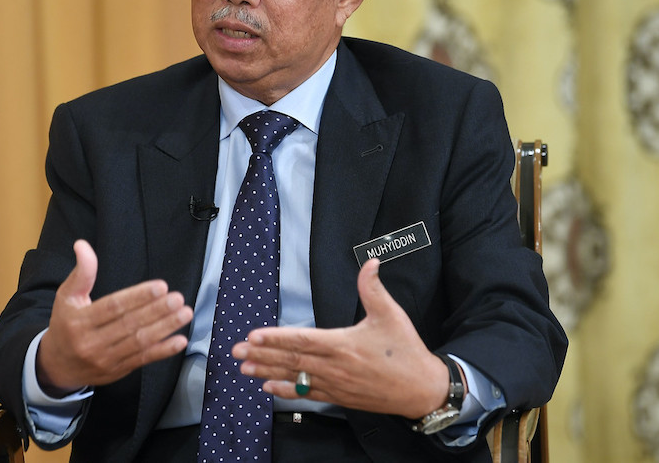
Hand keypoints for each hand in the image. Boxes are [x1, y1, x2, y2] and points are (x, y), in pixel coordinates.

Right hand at [36, 239, 193, 394]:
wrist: (57, 366)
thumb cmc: (65, 324)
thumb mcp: (67, 296)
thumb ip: (81, 272)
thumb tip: (83, 245)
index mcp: (79, 321)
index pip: (113, 307)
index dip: (137, 297)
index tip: (160, 286)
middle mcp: (92, 342)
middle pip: (129, 325)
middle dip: (156, 311)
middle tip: (177, 298)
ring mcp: (106, 359)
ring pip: (139, 343)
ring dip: (165, 328)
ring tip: (184, 313)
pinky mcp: (118, 371)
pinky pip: (143, 360)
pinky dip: (163, 351)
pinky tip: (179, 341)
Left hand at [231, 258, 448, 418]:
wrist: (422, 389)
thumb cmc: (406, 351)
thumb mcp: (391, 315)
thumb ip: (373, 288)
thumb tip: (370, 262)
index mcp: (343, 344)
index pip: (302, 340)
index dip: (276, 338)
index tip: (253, 336)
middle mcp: (335, 367)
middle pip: (291, 360)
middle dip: (261, 355)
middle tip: (237, 352)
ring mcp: (335, 385)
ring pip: (295, 378)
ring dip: (267, 372)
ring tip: (245, 368)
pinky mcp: (339, 397)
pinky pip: (307, 394)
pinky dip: (286, 391)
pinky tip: (269, 388)